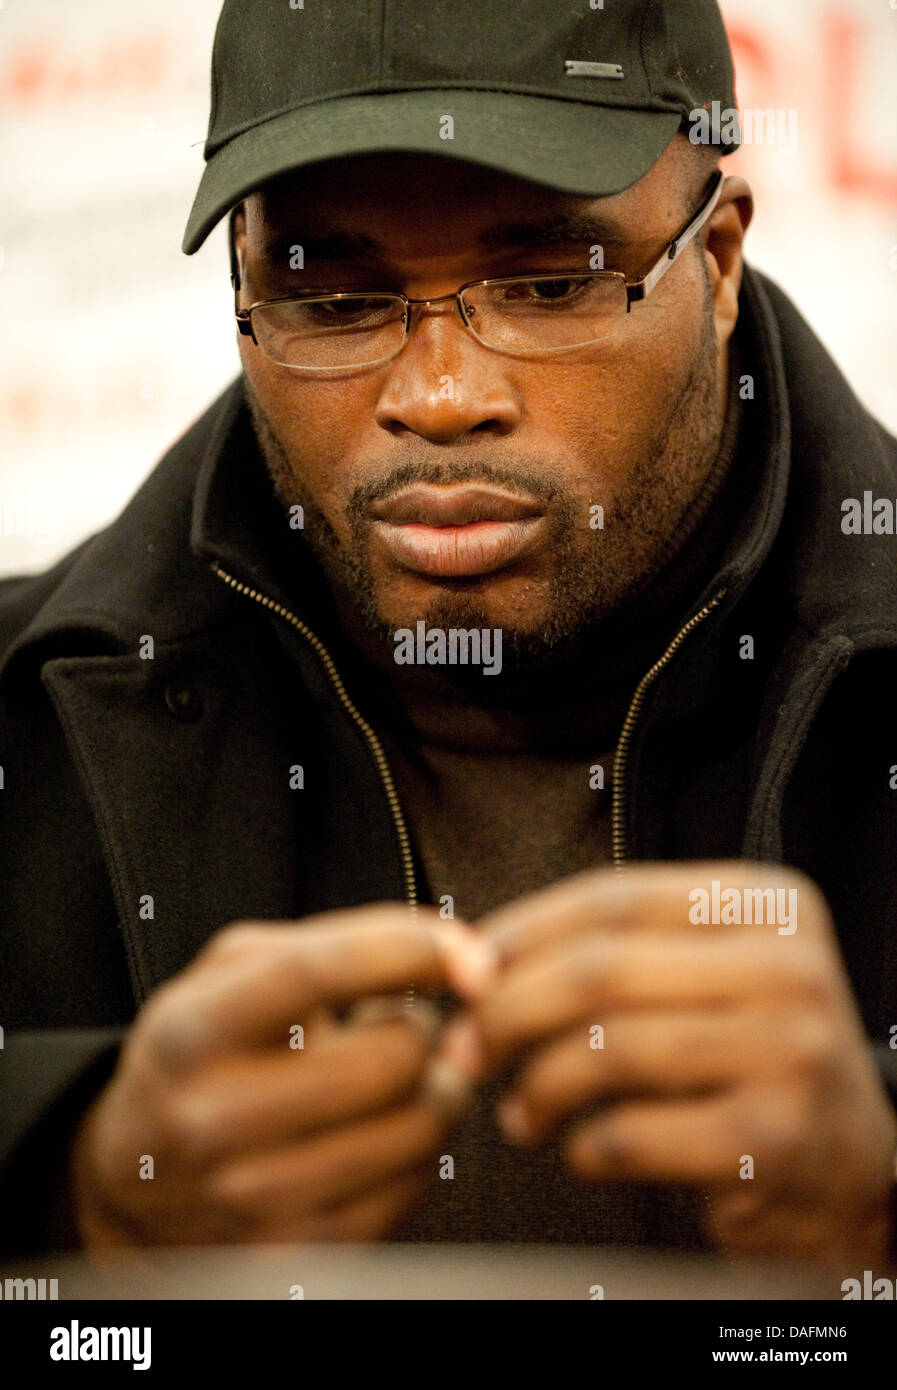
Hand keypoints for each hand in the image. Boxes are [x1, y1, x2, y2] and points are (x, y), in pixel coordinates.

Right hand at [69, 904, 492, 1246]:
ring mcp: (251, 1197)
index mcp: (193, 1030)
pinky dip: (417, 1152)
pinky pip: (412, 1189)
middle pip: (392, 1060)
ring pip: (417, 1128)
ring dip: (433, 1090)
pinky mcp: (293, 1256)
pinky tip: (381, 1132)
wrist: (137, 1177)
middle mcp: (212, 1117)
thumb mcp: (234, 973)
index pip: (314, 972)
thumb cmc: (209, 1048)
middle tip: (401, 1027)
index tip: (471, 955)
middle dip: (422, 1031)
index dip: (407, 951)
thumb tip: (461, 954)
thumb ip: (337, 942)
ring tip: (396, 1079)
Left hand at [440, 863, 896, 1263]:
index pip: (613, 897)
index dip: (519, 933)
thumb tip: (474, 958)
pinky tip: (578, 1153)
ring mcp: (790, 1051)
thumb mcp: (708, 976)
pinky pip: (631, 1135)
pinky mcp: (774, 1139)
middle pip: (600, 971)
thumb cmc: (749, 1061)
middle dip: (507, 1012)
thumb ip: (617, 950)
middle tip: (464, 1050)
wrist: (854, 1170)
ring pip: (608, 1052)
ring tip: (519, 1114)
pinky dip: (582, 1150)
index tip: (461, 972)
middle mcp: (789, 965)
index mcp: (766, 903)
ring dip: (537, 1088)